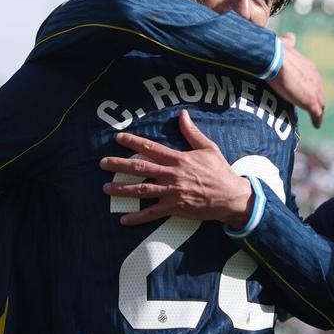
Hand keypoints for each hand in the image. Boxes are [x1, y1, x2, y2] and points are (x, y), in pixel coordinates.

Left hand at [99, 110, 253, 226]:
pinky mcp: (175, 207)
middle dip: (119, 164)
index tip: (118, 138)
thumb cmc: (220, 171)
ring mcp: (172, 192)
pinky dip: (137, 217)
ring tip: (106, 188)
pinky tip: (123, 219)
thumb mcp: (208, 147)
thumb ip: (192, 132)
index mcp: (179, 158)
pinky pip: (152, 213)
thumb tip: (182, 114)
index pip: (151, 148)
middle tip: (102, 163)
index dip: (133, 142)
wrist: (231, 196)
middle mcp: (172, 174)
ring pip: (141, 190)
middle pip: (140, 167)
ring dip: (122, 189)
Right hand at [271, 34, 324, 127]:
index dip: (311, 86)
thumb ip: (289, 43)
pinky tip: (317, 124)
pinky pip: (317, 113)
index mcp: (308, 66)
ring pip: (320, 103)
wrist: (276, 59)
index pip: (313, 78)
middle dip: (317, 98)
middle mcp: (314, 77)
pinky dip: (317, 119)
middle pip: (319, 91)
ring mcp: (314, 90)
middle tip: (315, 107)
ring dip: (318, 110)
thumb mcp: (284, 44)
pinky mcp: (310, 101)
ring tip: (317, 117)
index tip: (307, 91)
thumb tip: (290, 36)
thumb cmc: (276, 52)